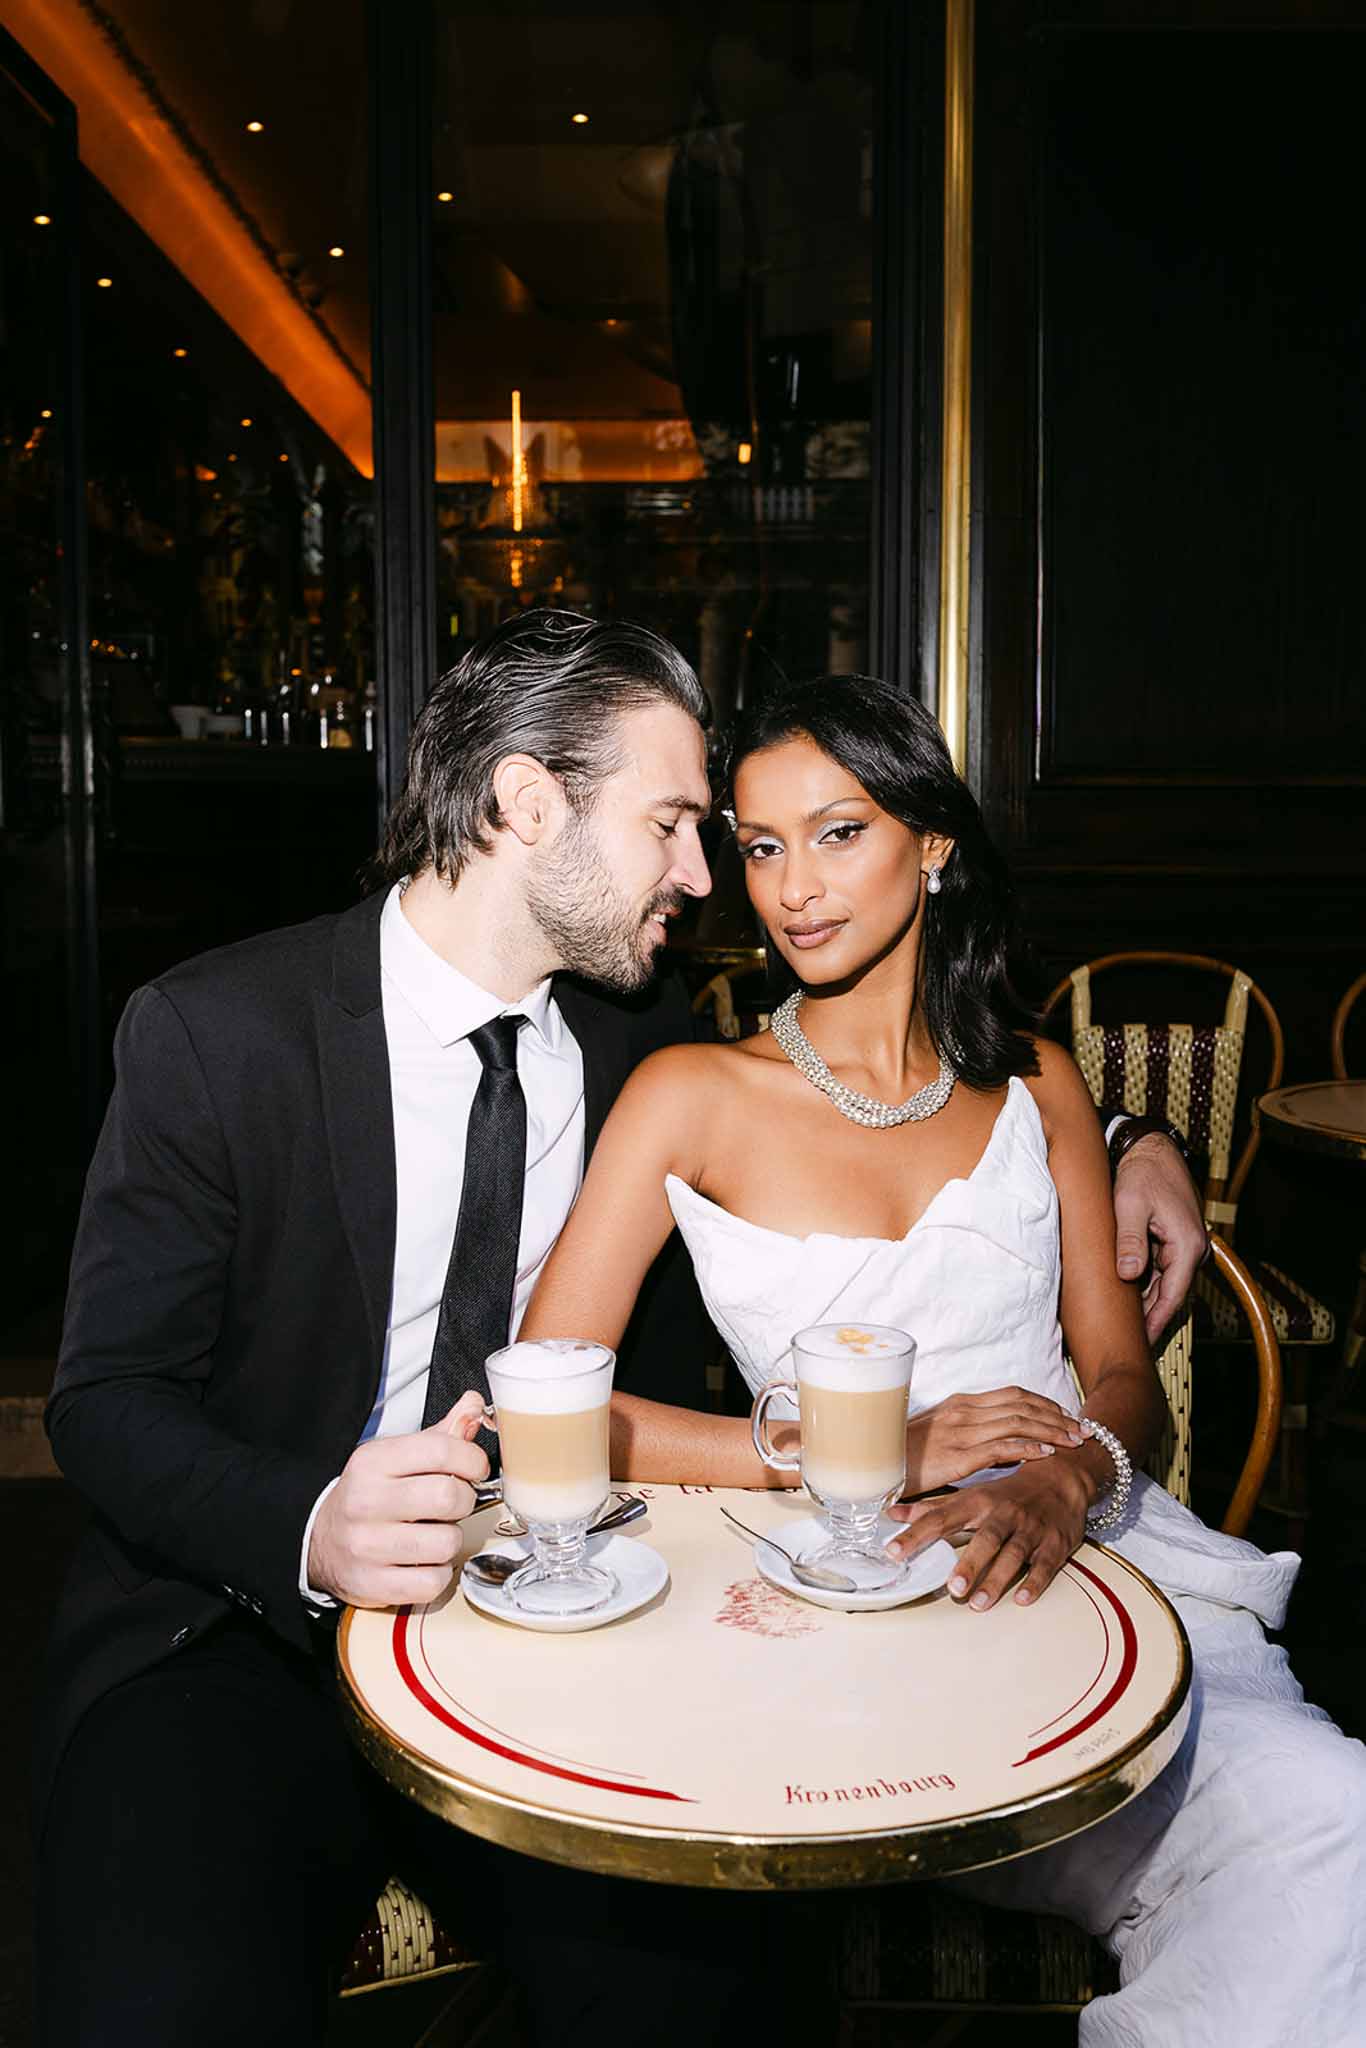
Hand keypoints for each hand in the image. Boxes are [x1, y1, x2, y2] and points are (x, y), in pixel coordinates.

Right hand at [308, 1390, 490, 1607]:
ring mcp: (367, 1546)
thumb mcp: (395, 1456)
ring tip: (435, 1534)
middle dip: (464, 1500)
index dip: (472, 1459)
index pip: (442, 1449)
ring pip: (446, 1542)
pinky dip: (438, 1574)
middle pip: (449, 1497)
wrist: (318, 1540)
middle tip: (453, 1503)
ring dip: (451, 1540)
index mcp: (373, 1462)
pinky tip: (423, 1562)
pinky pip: (433, 1582)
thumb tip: (474, 1406)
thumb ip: (440, 1433)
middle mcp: (366, 1502)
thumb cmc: (369, 1495)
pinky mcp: (372, 1584)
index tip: (474, 1468)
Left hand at [887, 1457, 1091, 1609]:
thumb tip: (892, 1515)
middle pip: (986, 1538)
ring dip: (997, 1579)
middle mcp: (1004, 1514)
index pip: (941, 1518)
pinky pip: (1046, 1564)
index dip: (917, 1534)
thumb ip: (933, 1509)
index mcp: (978, 1501)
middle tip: (954, 1588)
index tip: (894, 1552)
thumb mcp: (971, 1495)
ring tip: (979, 1603)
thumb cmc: (1008, 1492)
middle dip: (970, 1563)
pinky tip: (1022, 1599)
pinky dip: (1035, 1582)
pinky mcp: (1055, 1543)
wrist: (1062, 1477)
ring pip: (1014, 1554)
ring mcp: (1031, 1529)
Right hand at [905, 1388, 1084, 1492]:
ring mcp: (961, 1432)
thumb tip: (1002, 1442)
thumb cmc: (904, 1456)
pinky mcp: (958, 1455)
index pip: (1014, 1395)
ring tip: (1074, 1442)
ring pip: (1019, 1422)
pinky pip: (1002, 1447)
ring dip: (1052, 1431)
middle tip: (1083, 1429)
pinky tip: (1047, 1453)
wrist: (871, 1466)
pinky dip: (1029, 1447)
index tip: (1067, 1416)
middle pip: (1023, 1405)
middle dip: (1057, 1416)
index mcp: (960, 1404)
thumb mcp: (939, 1436)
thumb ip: (969, 1433)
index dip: (1045, 1404)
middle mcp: (964, 1411)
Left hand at [1113, 1133, 1207, 1343]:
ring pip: (1165, 1283)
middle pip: (1170, 1293)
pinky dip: (1146, 1282)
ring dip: (1146, 1300)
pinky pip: (1162, 1269)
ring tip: (1124, 1323)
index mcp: (1187, 1244)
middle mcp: (1192, 1249)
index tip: (1142, 1342)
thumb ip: (1129, 1240)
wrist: (1151, 1149)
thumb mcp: (1129, 1205)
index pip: (1173, 1295)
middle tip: (1127, 1340)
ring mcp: (1186, 1245)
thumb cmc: (1142, 1173)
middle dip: (1150, 1316)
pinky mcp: (1175, 1240)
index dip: (1157, 1321)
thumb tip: (1128, 1274)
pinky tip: (1127, 1294)